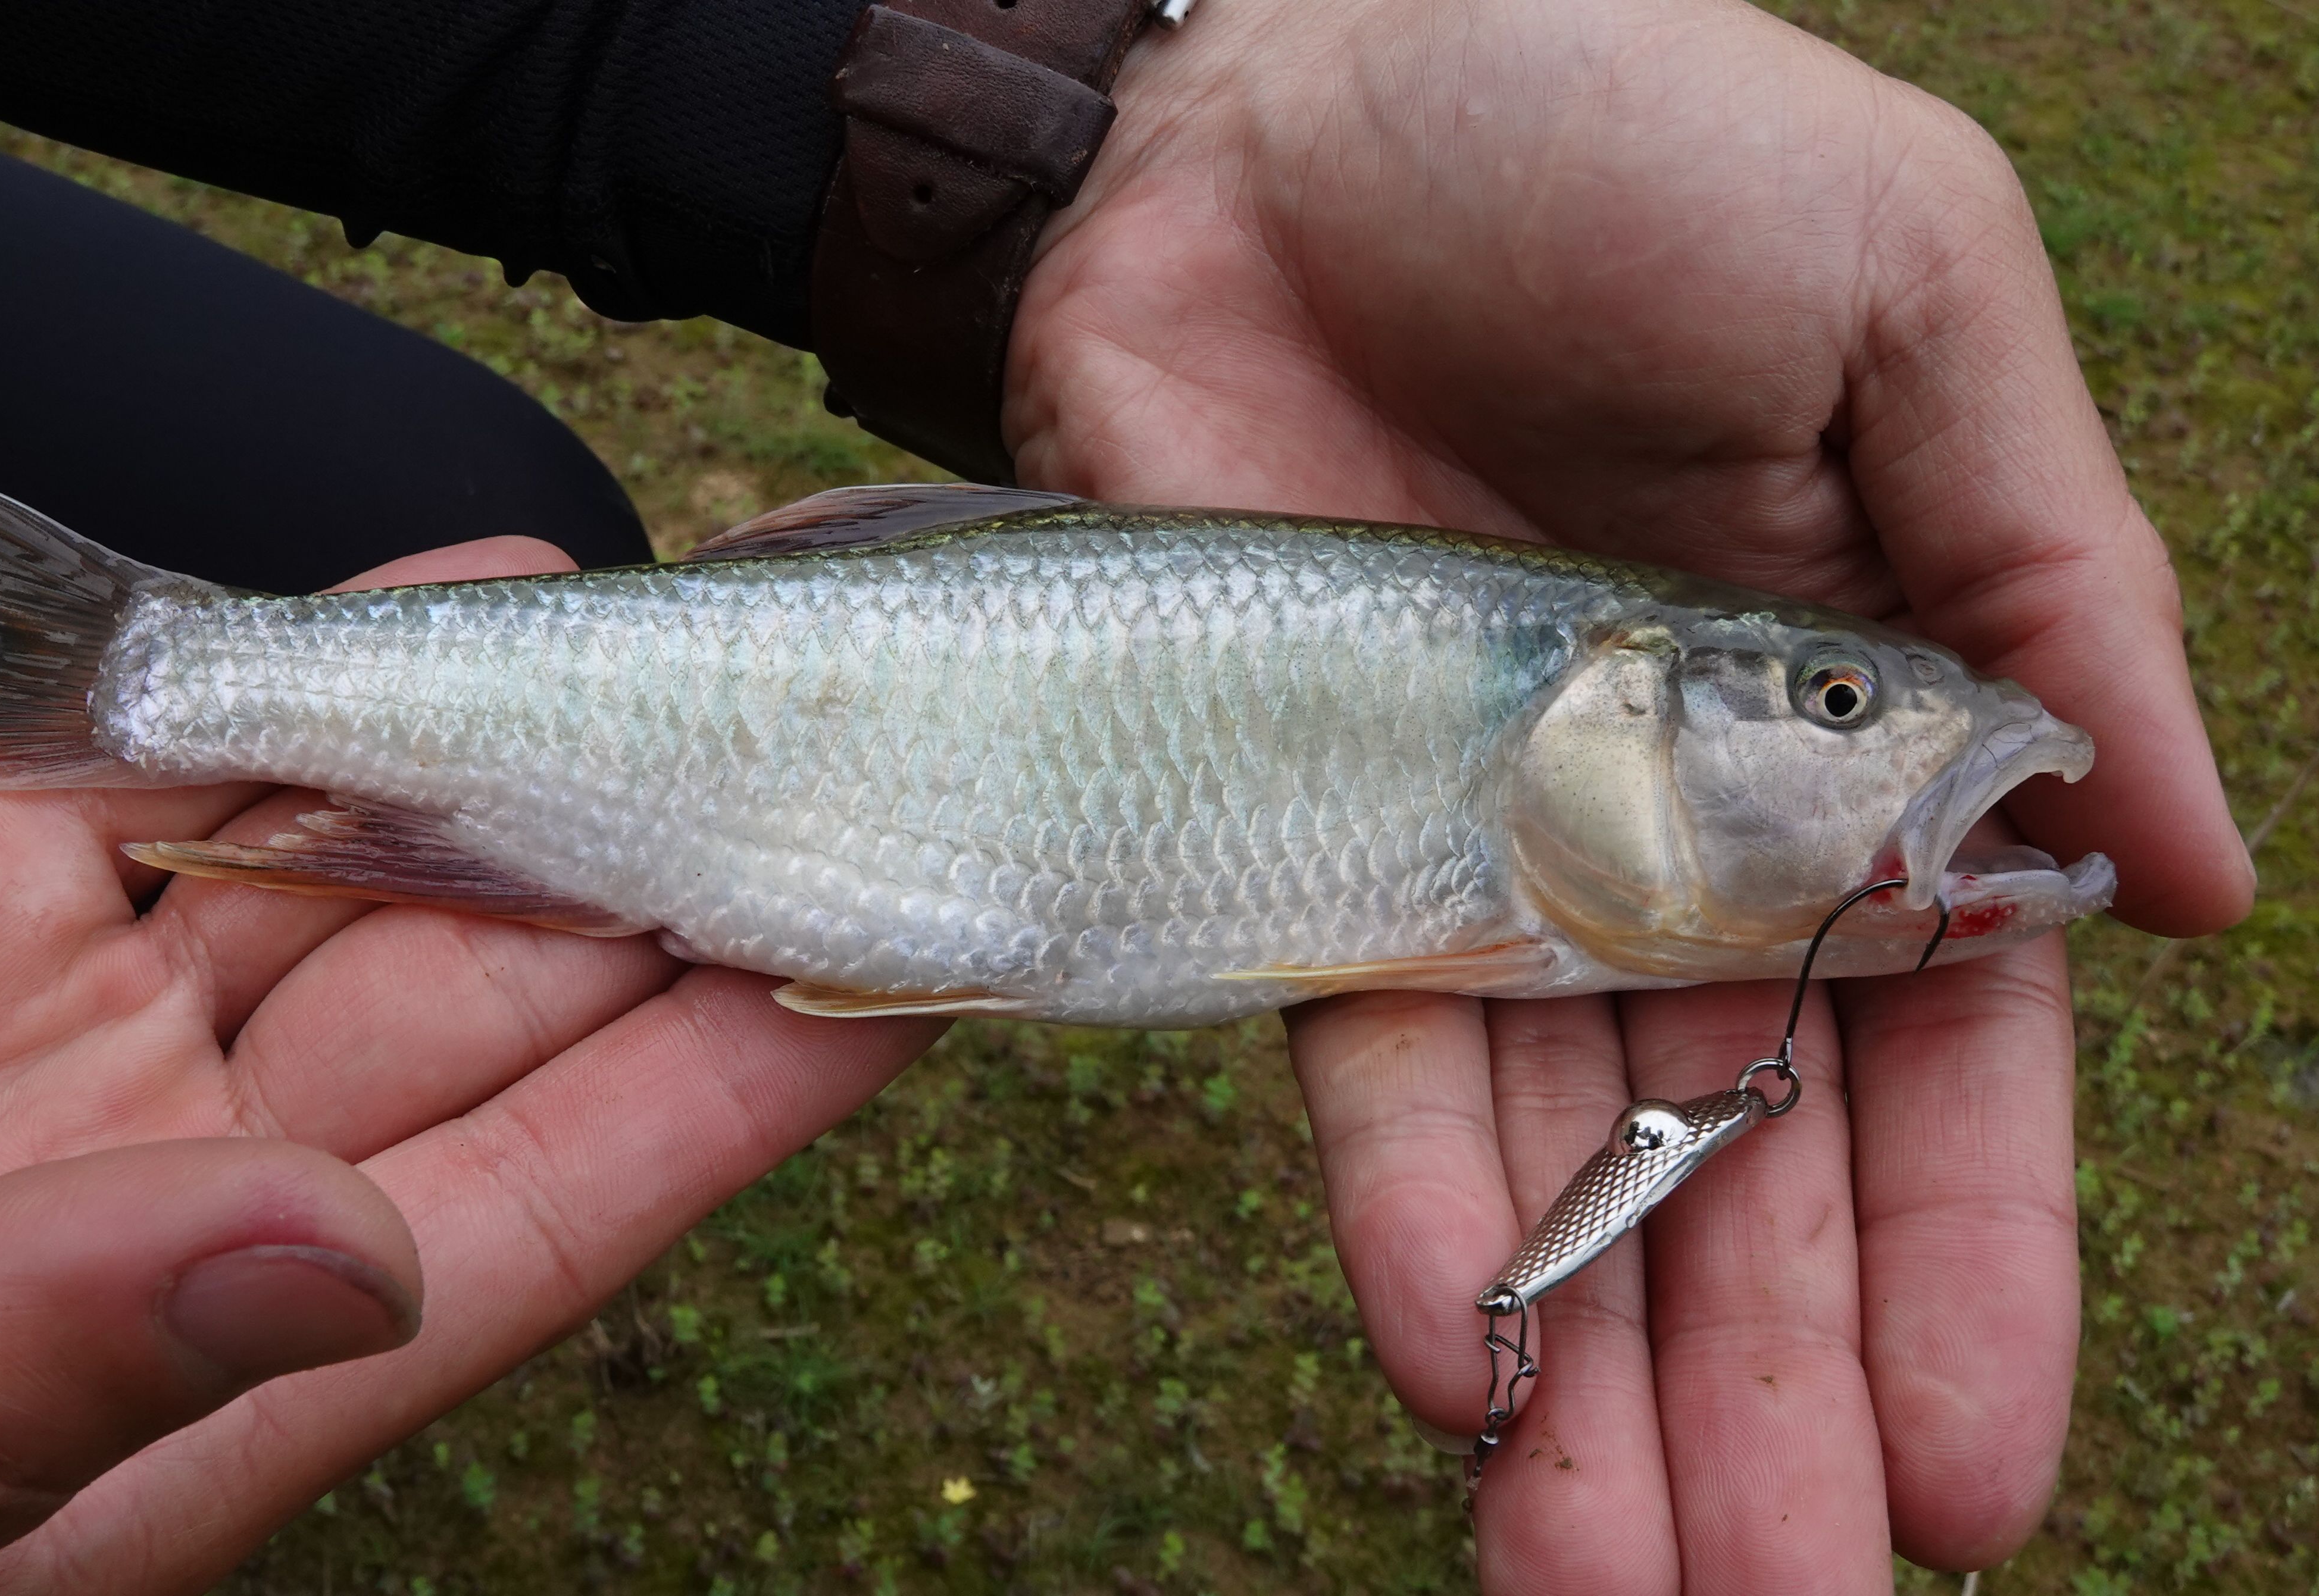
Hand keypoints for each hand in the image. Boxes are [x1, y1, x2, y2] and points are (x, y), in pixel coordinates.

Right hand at [0, 538, 939, 1595]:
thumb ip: (28, 1374)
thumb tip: (337, 1266)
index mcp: (162, 1376)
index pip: (527, 1234)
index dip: (718, 1106)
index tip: (907, 986)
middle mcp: (139, 1193)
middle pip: (475, 1025)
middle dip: (658, 892)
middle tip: (859, 772)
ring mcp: (36, 1025)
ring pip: (350, 868)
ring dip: (531, 756)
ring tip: (724, 652)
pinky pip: (168, 752)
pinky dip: (311, 665)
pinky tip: (472, 587)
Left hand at [1011, 0, 2247, 1584]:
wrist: (1267, 94)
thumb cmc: (1606, 124)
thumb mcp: (1904, 290)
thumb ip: (2051, 580)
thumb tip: (2203, 891)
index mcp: (1857, 710)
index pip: (1942, 1048)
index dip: (1963, 1265)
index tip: (1967, 1480)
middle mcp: (1671, 815)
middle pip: (1739, 1159)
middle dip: (1761, 1390)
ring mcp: (1474, 836)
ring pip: (1553, 1163)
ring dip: (1583, 1377)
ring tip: (1601, 1591)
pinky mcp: (1288, 820)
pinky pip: (1355, 1055)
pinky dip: (1403, 1217)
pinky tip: (1449, 1377)